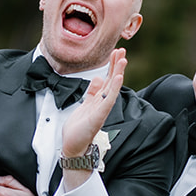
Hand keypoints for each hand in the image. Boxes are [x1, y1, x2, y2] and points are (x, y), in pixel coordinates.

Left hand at [59, 49, 126, 190]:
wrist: (73, 146)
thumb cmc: (78, 129)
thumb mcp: (84, 105)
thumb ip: (92, 92)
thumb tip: (97, 78)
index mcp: (99, 100)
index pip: (107, 79)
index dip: (111, 65)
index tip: (115, 52)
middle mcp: (103, 103)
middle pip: (111, 80)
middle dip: (116, 65)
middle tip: (121, 49)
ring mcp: (102, 109)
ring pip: (112, 87)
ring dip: (118, 72)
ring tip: (122, 59)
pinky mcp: (99, 115)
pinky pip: (108, 99)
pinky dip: (113, 88)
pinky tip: (118, 77)